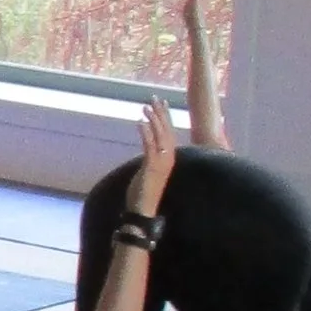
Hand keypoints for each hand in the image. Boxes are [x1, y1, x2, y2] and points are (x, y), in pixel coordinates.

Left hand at [128, 96, 177, 217]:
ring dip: (153, 120)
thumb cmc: (144, 193)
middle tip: (153, 98)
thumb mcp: (148, 172)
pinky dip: (146, 132)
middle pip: (167, 131)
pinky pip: (150, 145)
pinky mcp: (152, 167)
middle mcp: (168, 159)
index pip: (169, 134)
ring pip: (160, 136)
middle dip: (160, 113)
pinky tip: (140, 122)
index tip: (162, 104)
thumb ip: (150, 159)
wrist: (143, 211)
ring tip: (145, 107)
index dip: (166, 118)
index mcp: (169, 159)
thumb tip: (148, 149)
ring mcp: (161, 163)